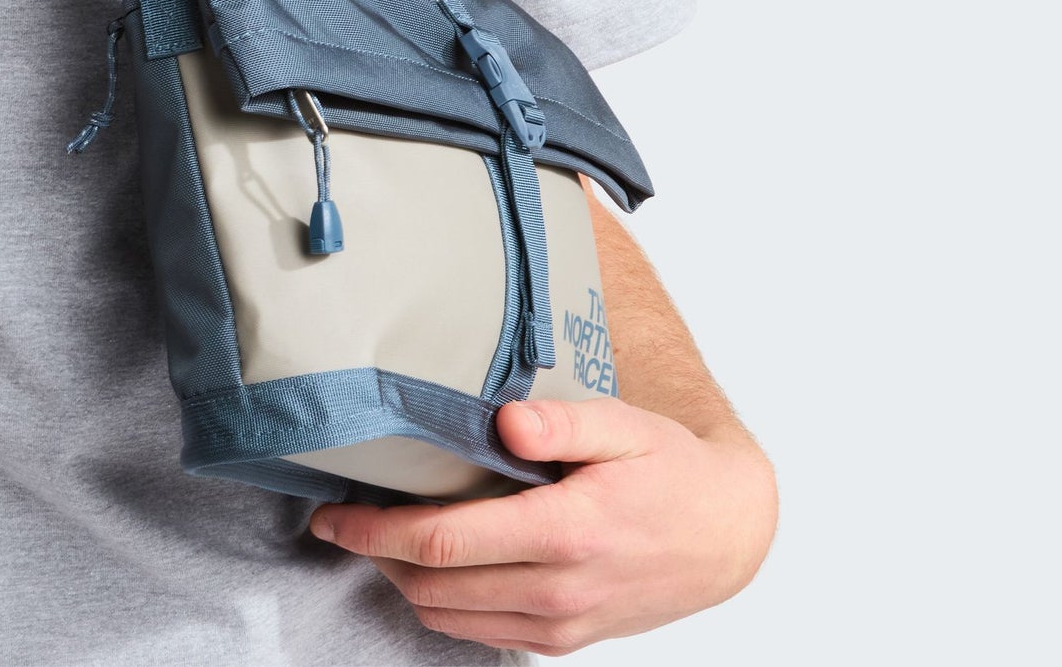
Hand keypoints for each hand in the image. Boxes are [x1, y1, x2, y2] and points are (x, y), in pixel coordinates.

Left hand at [307, 398, 776, 654]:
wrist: (728, 535)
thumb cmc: (671, 469)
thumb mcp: (623, 424)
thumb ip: (560, 422)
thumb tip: (502, 422)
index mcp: (563, 532)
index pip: (442, 541)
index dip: (375, 530)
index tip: (333, 513)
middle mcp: (557, 590)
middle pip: (432, 585)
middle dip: (374, 554)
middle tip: (342, 517)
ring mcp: (561, 624)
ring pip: (449, 618)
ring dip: (404, 580)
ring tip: (381, 536)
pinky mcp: (566, 640)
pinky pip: (482, 633)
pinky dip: (444, 603)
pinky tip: (434, 563)